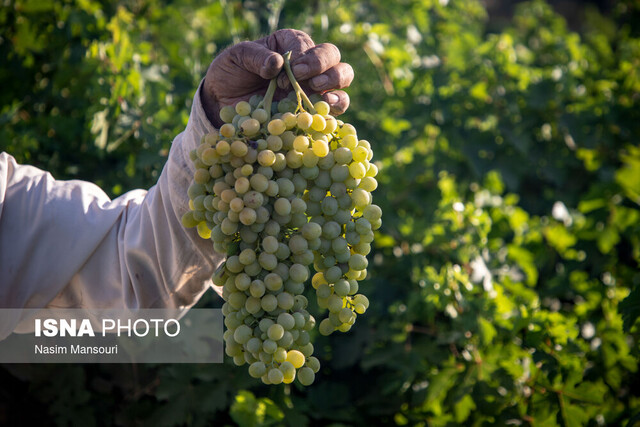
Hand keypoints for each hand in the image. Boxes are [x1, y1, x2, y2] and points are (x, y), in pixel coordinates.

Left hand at [201, 29, 353, 127]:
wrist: (225, 104)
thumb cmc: (231, 74)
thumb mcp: (236, 57)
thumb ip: (255, 56)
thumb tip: (277, 63)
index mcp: (289, 44)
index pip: (306, 44)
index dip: (303, 57)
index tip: (288, 72)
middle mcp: (307, 63)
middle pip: (332, 56)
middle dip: (322, 66)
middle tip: (306, 79)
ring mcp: (314, 86)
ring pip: (342, 77)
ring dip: (335, 82)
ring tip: (320, 92)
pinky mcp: (314, 109)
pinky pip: (336, 106)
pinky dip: (336, 107)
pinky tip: (326, 110)